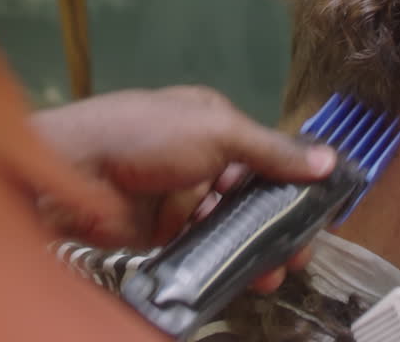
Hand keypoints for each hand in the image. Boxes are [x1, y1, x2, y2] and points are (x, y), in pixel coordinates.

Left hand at [31, 86, 334, 290]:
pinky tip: (248, 277)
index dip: (295, 181)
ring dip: (257, 246)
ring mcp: (183, 197)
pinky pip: (205, 248)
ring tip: (278, 271)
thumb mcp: (216, 132)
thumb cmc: (143, 136)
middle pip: (253, 194)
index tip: (322, 210)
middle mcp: (201, 158)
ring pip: (232, 225)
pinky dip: (227, 261)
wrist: (72, 172)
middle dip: (280, 222)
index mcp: (213, 122)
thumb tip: (327, 162)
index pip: (266, 152)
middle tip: (301, 251)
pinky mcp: (165, 232)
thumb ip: (270, 151)